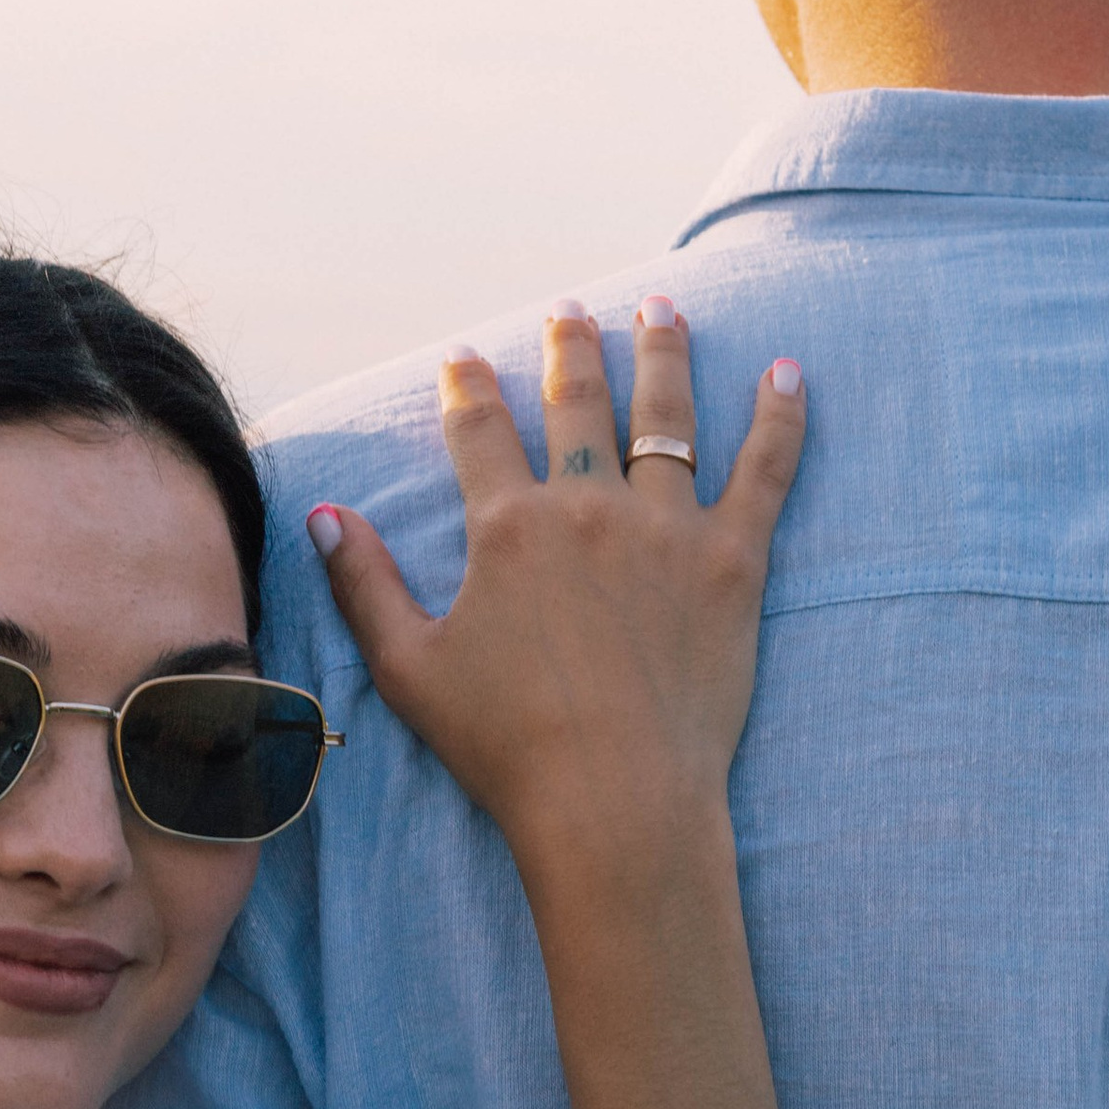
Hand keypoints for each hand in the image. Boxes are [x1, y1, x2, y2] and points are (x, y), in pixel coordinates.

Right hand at [310, 298, 806, 883]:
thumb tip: (323, 514)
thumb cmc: (506, 748)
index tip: (464, 357)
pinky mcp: (733, 560)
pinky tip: (785, 372)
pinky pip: (764, 470)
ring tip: (661, 307)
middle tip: (571, 311)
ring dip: (662, 353)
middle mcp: (587, 507)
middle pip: (576, 401)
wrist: (614, 800)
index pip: (479, 430)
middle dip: (570, 347)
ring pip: (665, 416)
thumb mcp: (407, 669)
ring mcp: (667, 527)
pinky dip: (779, 417)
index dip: (466, 386)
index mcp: (507, 527)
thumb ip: (364, 584)